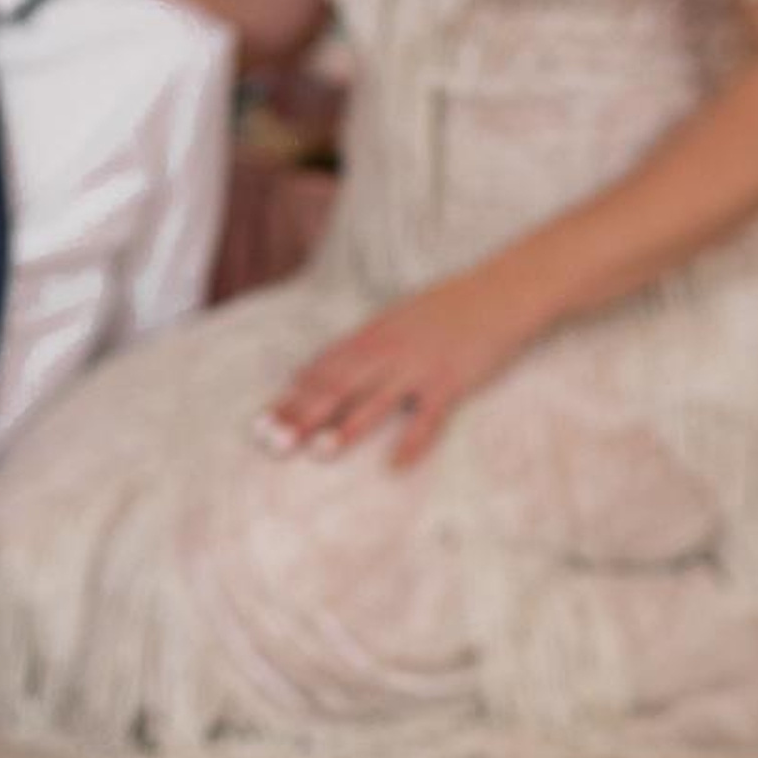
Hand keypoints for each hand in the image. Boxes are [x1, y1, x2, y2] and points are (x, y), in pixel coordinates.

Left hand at [259, 261, 547, 468]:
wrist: (497, 293)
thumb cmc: (440, 310)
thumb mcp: (389, 322)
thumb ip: (352, 349)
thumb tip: (308, 373)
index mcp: (369, 337)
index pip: (319, 372)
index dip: (289, 399)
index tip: (261, 424)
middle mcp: (387, 351)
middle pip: (337, 388)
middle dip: (303, 417)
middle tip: (274, 444)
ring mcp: (418, 367)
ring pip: (376, 401)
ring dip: (347, 428)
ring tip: (319, 452)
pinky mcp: (451, 382)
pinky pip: (429, 417)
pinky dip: (412, 441)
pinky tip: (395, 464)